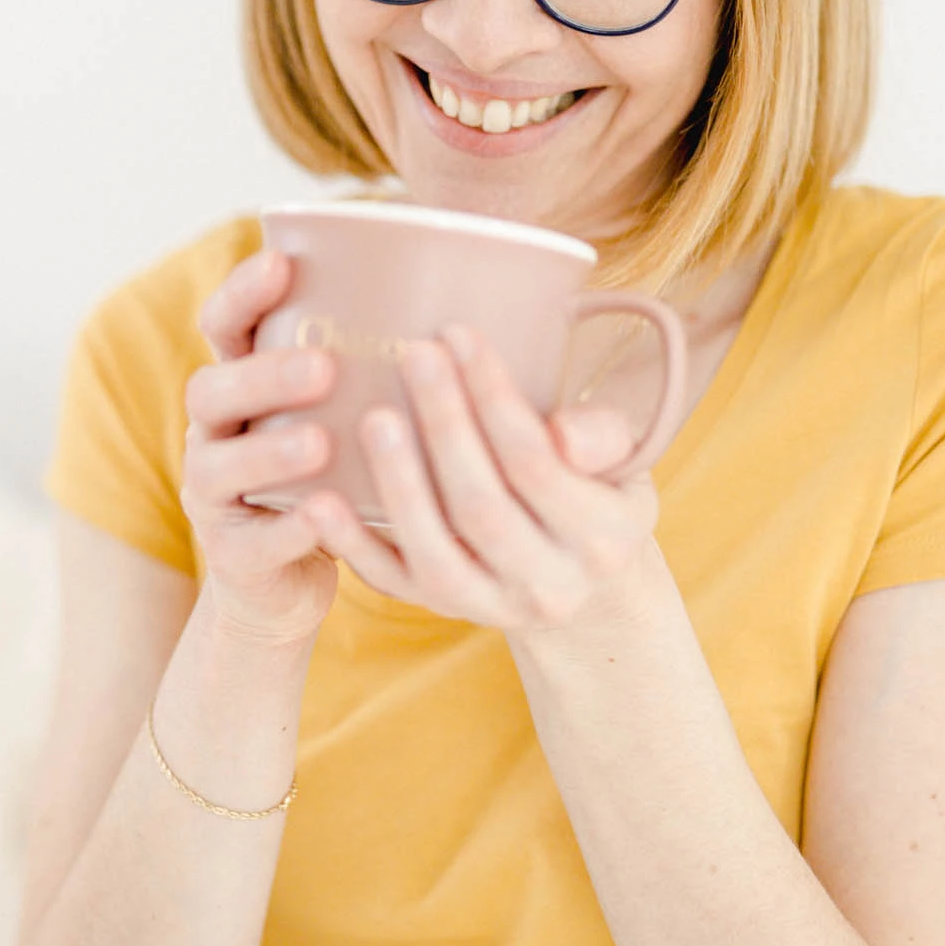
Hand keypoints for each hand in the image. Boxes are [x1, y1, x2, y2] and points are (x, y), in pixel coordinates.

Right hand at [181, 247, 340, 649]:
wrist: (285, 583)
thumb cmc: (335, 480)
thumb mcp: (346, 419)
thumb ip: (374, 372)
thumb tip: (467, 308)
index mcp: (242, 386)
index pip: (224, 325)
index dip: (243, 293)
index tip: (282, 263)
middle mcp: (215, 432)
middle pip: (212, 390)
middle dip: (264, 374)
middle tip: (324, 367)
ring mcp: (212, 494)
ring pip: (218, 464)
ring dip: (268, 451)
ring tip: (319, 444)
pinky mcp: (228, 553)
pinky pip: (249, 540)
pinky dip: (284, 530)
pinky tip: (321, 519)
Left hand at [299, 321, 659, 634]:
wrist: (582, 580)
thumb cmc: (594, 488)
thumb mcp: (624, 462)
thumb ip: (603, 437)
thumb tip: (561, 434)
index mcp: (603, 538)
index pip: (537, 464)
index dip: (494, 399)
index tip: (458, 334)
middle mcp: (550, 585)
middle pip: (481, 506)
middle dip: (444, 426)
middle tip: (412, 354)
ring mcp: (492, 605)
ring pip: (435, 552)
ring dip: (398, 482)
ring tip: (372, 417)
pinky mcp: (443, 610)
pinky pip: (391, 583)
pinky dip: (352, 544)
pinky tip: (319, 500)